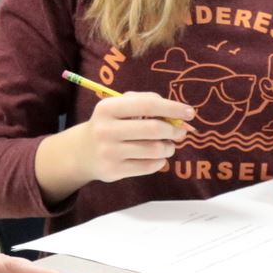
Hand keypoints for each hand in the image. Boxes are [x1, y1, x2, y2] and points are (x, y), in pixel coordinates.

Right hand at [59, 92, 192, 186]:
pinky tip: (156, 157)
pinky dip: (160, 161)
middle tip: (181, 132)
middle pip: (154, 129)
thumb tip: (180, 116)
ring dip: (168, 148)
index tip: (189, 112)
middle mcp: (106, 129)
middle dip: (174, 131)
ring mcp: (109, 151)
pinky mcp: (113, 170)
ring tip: (167, 145)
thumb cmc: (110, 123)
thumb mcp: (119, 106)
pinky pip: (149, 166)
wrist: (83, 151)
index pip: (147, 105)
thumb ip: (147, 102)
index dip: (172, 108)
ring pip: (154, 150)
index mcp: (108, 108)